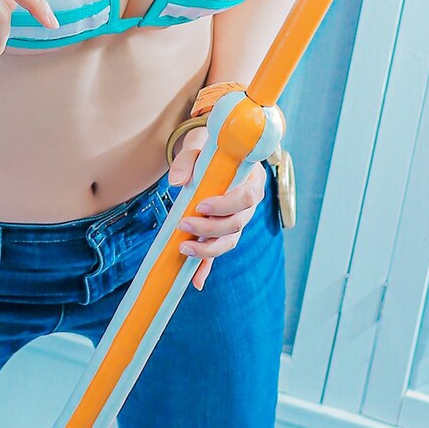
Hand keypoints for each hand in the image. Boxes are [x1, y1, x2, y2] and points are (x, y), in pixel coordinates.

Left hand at [166, 123, 267, 290]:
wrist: (214, 153)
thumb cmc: (210, 148)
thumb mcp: (198, 146)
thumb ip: (187, 161)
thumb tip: (177, 183)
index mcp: (251, 180)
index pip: (246, 198)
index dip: (225, 206)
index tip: (201, 206)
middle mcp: (249, 204)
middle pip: (237, 224)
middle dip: (210, 229)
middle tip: (183, 224)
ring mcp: (239, 219)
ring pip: (230, 241)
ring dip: (207, 249)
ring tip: (183, 248)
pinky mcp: (224, 231)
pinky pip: (218, 251)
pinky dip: (207, 266)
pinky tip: (196, 281)